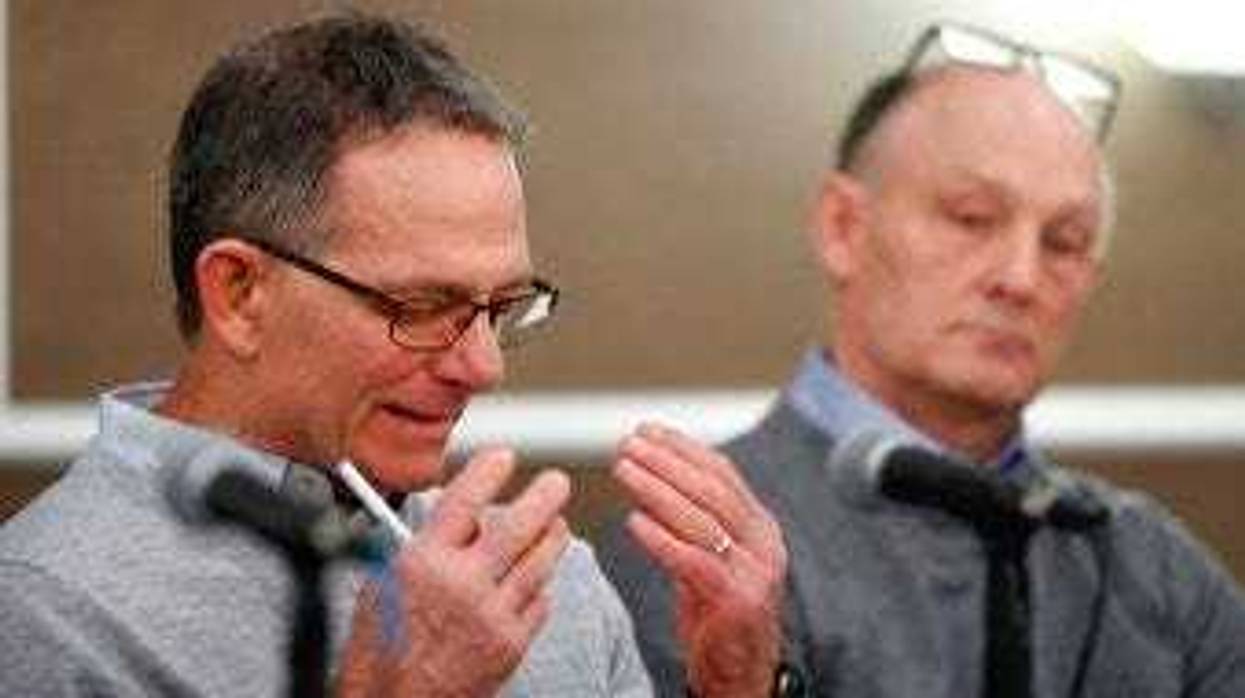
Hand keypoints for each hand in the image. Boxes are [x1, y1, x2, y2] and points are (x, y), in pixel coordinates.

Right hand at [337, 448, 571, 697]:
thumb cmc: (381, 647)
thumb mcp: (385, 581)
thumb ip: (426, 544)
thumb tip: (460, 512)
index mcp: (423, 562)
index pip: (465, 499)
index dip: (490, 470)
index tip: (504, 456)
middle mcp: (461, 585)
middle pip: (520, 525)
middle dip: (546, 495)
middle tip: (556, 482)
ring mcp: (491, 615)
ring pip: (541, 560)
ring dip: (553, 536)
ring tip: (554, 523)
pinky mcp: (511, 644)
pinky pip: (540, 601)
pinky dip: (538, 585)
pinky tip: (533, 578)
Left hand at [614, 423, 787, 697]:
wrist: (741, 677)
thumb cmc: (718, 616)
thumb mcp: (708, 558)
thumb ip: (690, 521)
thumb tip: (653, 477)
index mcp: (760, 526)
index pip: (723, 472)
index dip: (682, 447)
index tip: (647, 430)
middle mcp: (764, 544)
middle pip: (712, 488)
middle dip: (666, 462)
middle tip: (627, 445)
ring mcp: (755, 573)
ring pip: (703, 519)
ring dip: (658, 489)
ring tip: (624, 471)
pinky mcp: (738, 602)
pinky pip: (696, 562)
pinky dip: (662, 539)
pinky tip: (633, 522)